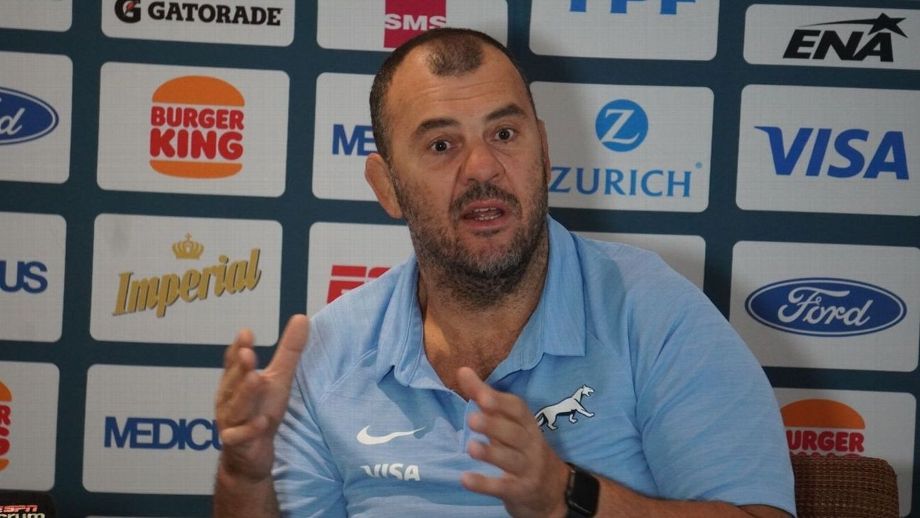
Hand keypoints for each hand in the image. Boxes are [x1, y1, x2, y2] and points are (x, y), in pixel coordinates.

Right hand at [215, 314, 308, 481]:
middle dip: (240, 367)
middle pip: (234, 381)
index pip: (234, 361)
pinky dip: (250, 429)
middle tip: (248, 353)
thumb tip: (301, 317)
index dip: (238, 348)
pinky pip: (241, 436)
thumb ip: (288, 350)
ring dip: (245, 394)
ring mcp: (231, 421)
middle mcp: (229, 399)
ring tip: (256, 378)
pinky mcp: (238, 443)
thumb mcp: (279, 379)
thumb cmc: (262, 410)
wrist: (250, 455)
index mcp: (236, 381)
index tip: (246, 333)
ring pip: (236, 407)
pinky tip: (263, 421)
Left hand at [457, 367, 569, 517]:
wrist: (552, 489)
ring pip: (511, 460)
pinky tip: (466, 479)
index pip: (518, 410)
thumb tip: (462, 370)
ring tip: (471, 448)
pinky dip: (485, 484)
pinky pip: (503, 487)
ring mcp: (527, 469)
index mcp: (527, 425)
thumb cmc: (522, 448)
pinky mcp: (520, 491)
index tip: (483, 396)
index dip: (501, 403)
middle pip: (515, 434)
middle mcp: (530, 445)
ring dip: (491, 453)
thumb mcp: (508, 423)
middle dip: (494, 426)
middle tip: (472, 420)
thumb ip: (485, 398)